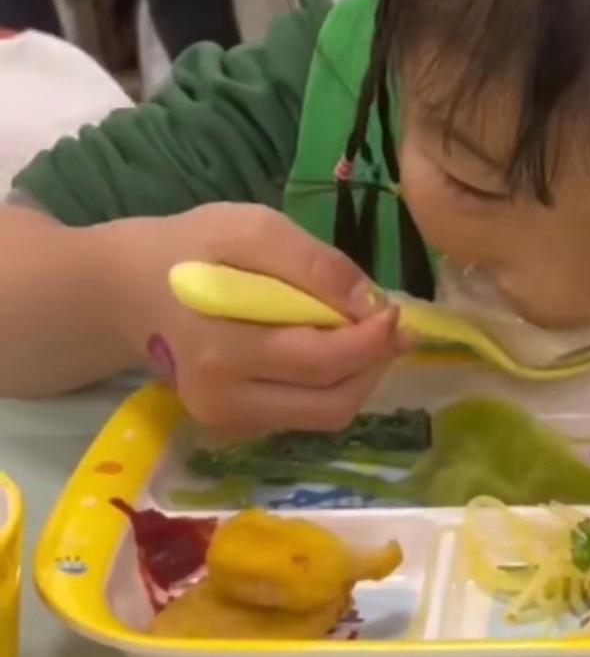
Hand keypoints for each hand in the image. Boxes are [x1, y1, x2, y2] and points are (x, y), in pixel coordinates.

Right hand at [106, 204, 404, 439]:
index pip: (320, 362)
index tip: (394, 310)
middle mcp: (221, 400)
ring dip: (358, 378)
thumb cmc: (190, 249)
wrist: (129, 289)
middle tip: (391, 327)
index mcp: (219, 350)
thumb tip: (369, 302)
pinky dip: (330, 385)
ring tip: (364, 335)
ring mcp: (227, 421)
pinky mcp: (235, 427)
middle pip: (331, 403)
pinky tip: (329, 348)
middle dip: (374, 365)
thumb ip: (311, 263)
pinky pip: (303, 415)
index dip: (371, 340)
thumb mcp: (250, 229)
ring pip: (323, 417)